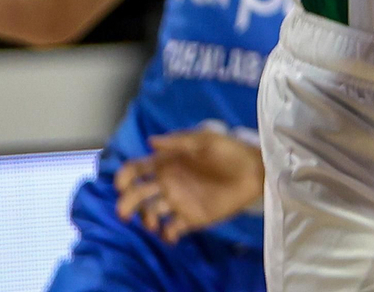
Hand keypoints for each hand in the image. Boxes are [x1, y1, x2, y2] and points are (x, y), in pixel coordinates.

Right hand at [114, 129, 264, 242]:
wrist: (253, 172)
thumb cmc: (228, 150)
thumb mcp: (204, 139)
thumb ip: (178, 141)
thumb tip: (150, 141)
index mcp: (168, 161)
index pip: (138, 169)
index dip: (125, 175)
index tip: (121, 184)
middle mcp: (169, 182)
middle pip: (138, 194)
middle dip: (127, 203)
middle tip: (126, 213)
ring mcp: (179, 201)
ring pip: (151, 213)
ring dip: (146, 220)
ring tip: (154, 223)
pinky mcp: (191, 219)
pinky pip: (172, 230)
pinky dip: (166, 234)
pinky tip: (171, 232)